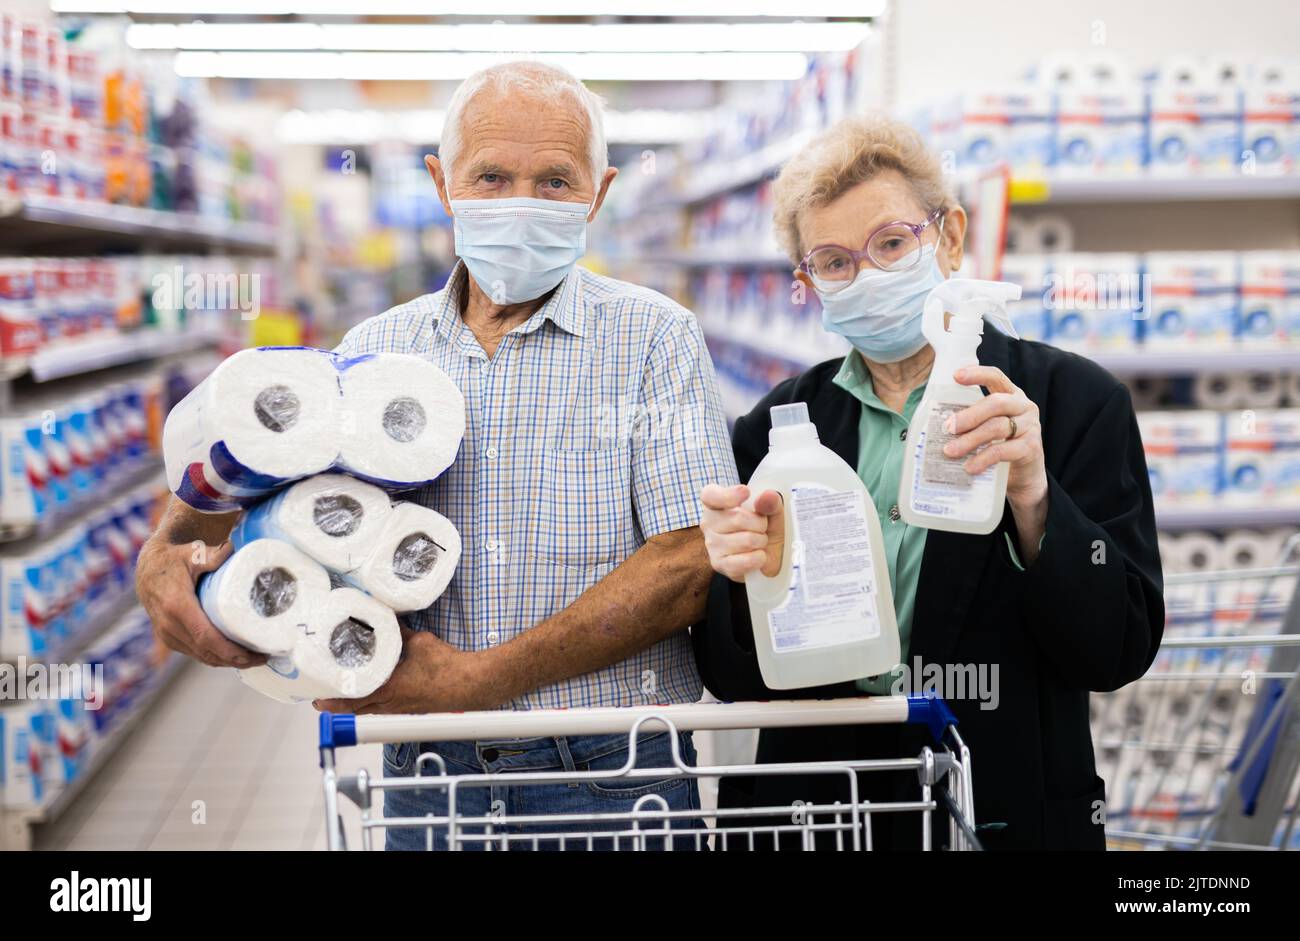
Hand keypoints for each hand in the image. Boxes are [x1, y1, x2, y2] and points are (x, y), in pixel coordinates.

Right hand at [136, 537, 266, 667]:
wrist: (148, 568)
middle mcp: (169, 625)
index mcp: (176, 606)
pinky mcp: (169, 639)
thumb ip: (212, 554)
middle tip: (264, 658)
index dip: (231, 651)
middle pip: (207, 652)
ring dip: (228, 662)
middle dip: (237, 660)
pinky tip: (235, 656)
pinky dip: (216, 657)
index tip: (255, 654)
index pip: (207, 637)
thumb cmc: (174, 559)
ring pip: (202, 656)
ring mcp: (167, 635)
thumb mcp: (193, 552)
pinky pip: (195, 653)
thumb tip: (231, 549)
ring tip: (255, 658)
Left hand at [313, 628, 495, 713]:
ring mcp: (402, 710)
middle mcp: (393, 705)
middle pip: (356, 711)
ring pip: (370, 712)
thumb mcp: (420, 642)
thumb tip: (386, 617)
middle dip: (337, 706)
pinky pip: (385, 710)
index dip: (333, 701)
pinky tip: (372, 695)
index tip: (317, 698)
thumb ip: (398, 632)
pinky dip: (372, 705)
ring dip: (354, 706)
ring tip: (340, 696)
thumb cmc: (448, 668)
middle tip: (321, 698)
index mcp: (391, 689)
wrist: (472, 684)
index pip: (353, 700)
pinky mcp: (411, 710)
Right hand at [699, 483, 784, 581]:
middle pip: (737, 518)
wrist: (769, 555)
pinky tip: (758, 556)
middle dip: (760, 523)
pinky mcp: (719, 564)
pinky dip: (759, 558)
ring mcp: (711, 545)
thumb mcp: (772, 510)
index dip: (727, 495)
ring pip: (746, 540)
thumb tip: (767, 497)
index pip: (710, 495)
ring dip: (761, 542)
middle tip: (762, 527)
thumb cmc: (765, 527)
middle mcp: (708, 522)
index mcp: (716, 503)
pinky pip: (746, 560)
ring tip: (759, 542)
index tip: (746, 493)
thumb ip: (771, 501)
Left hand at [944, 365, 1048, 558]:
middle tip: (947, 427)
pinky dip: (983, 458)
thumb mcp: (987, 429)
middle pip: (996, 403)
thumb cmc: (1000, 446)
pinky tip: (970, 467)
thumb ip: (971, 421)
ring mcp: (1030, 426)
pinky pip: (1003, 450)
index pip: (996, 377)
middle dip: (968, 415)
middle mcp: (1024, 406)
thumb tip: (936, 426)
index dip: (977, 374)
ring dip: (970, 439)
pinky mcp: (1031, 448)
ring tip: (950, 451)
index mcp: (1011, 395)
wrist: (1024, 477)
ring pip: (997, 427)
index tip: (956, 376)